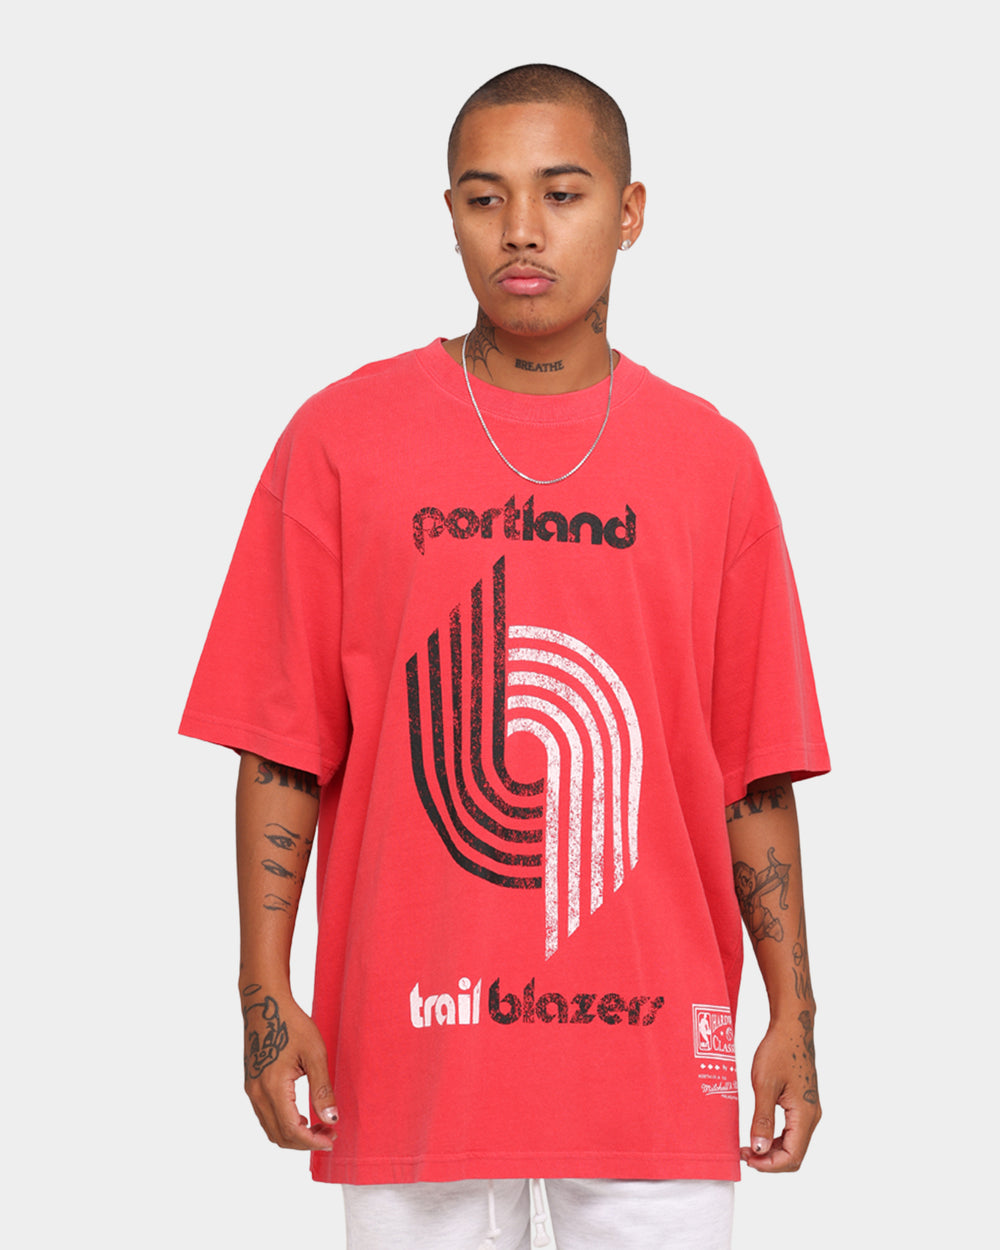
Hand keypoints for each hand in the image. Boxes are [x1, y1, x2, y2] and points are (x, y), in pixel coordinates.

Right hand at [241, 986, 338, 1150]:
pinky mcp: (251, 1085)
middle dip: (305, 1142)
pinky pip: (265, 1117)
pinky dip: (283, 1124)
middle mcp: (257, 1093)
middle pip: (279, 1136)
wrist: (265, 1004)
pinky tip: (301, 1115)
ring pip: (270, 1129)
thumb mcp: (314, 1053)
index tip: (332, 1140)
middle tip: (329, 1134)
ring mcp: (251, 1090)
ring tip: (318, 1125)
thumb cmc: (291, 1024)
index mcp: (273, 1087)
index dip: (312, 1142)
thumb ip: (322, 1089)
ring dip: (294, 1134)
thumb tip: (332, 1120)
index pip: (291, 1130)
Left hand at [741, 1010, 820, 1172]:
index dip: (769, 1165)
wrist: (792, 1027)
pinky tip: (759, 1131)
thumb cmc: (779, 1050)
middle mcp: (812, 1116)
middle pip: (794, 1154)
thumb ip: (762, 1119)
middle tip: (743, 1153)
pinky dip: (776, 1138)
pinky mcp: (804, 1103)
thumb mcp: (764, 1085)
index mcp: (805, 1114)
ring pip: (794, 1144)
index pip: (792, 1157)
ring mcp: (810, 1110)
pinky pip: (792, 1130)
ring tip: (748, 1144)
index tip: (747, 1159)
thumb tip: (758, 1150)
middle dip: (769, 1160)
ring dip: (772, 1150)